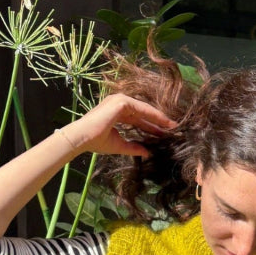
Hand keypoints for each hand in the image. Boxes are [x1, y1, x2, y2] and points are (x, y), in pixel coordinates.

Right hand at [58, 94, 177, 157]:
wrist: (82, 138)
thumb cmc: (96, 141)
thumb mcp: (119, 145)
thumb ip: (133, 148)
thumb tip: (147, 153)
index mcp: (116, 112)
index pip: (138, 119)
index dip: (151, 126)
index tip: (164, 133)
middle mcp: (118, 103)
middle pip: (143, 113)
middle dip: (158, 121)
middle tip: (173, 128)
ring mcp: (119, 100)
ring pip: (144, 109)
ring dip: (158, 117)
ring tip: (172, 125)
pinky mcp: (121, 102)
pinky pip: (142, 109)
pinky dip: (153, 115)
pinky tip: (164, 122)